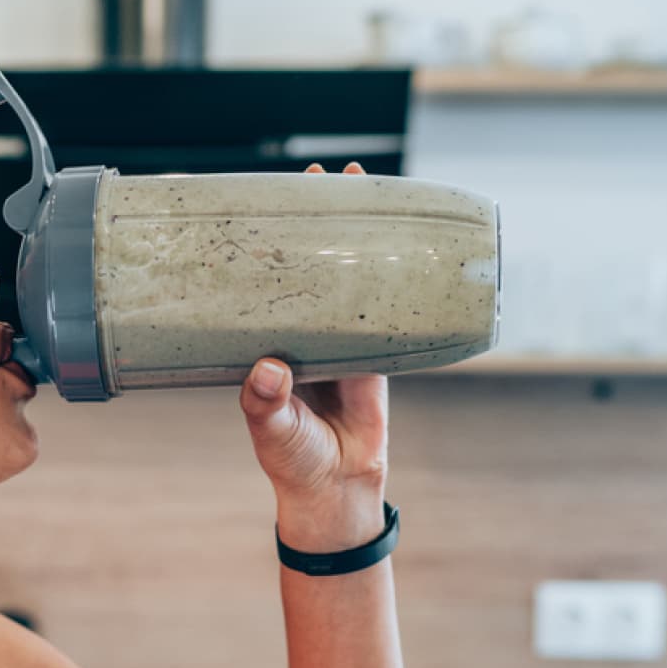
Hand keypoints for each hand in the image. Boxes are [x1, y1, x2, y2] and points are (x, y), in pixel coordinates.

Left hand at [238, 162, 389, 551]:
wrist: (337, 490)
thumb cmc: (291, 461)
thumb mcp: (271, 431)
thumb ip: (265, 402)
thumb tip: (266, 367)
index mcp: (265, 344)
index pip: (261, 283)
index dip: (266, 242)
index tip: (267, 199)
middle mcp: (299, 335)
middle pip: (307, 268)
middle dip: (317, 223)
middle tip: (323, 177)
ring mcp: (340, 340)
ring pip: (348, 281)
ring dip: (357, 241)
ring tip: (364, 191)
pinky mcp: (376, 355)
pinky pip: (387, 309)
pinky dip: (395, 280)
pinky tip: (405, 247)